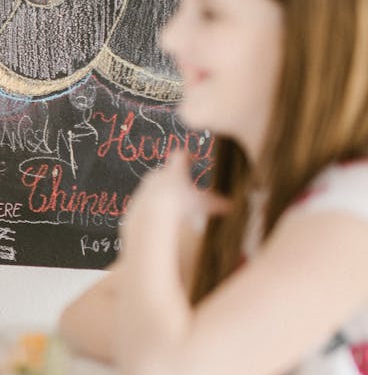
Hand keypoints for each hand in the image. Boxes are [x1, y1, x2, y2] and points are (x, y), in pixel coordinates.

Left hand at [119, 150, 226, 280]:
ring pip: (154, 186)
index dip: (188, 154)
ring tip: (174, 204)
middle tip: (185, 185)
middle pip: (165, 170)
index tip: (194, 156)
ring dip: (163, 192)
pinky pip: (145, 202)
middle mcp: (156, 176)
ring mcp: (143, 189)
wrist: (150, 219)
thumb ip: (223, 204)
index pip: (181, 154)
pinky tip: (161, 217)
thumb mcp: (207, 205)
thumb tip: (241, 205)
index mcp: (175, 172)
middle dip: (175, 176)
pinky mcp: (134, 204)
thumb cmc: (182, 209)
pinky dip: (153, 206)